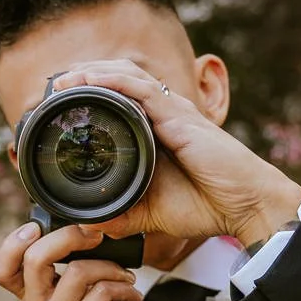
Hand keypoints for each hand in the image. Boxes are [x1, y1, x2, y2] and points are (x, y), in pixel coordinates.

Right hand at [0, 221, 135, 300]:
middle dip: (69, 237)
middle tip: (96, 236)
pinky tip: (132, 295)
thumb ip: (66, 277)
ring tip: (126, 278)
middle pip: (35, 258)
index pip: (2, 269)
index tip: (36, 227)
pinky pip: (102, 291)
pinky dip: (124, 288)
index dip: (12, 243)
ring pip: (78, 271)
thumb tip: (87, 236)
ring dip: (110, 267)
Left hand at [51, 60, 300, 247]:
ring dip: (93, 73)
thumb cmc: (209, 205)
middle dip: (86, 77)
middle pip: (120, 81)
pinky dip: (112, 81)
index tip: (61, 104)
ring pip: (127, 77)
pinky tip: (89, 80)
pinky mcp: (179, 117)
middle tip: (54, 88)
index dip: (92, 94)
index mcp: (159, 131)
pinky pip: (140, 89)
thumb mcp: (154, 214)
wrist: (246, 206)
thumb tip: (91, 226)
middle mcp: (166, 114)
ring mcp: (173, 112)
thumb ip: (124, 216)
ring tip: (63, 80)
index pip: (121, 100)